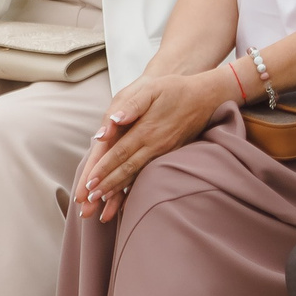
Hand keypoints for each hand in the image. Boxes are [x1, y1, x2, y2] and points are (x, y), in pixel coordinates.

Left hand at [75, 71, 232, 220]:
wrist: (206, 96)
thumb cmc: (175, 89)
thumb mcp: (151, 89)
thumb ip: (131, 104)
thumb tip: (114, 121)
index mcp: (145, 129)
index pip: (119, 154)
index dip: (102, 169)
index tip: (88, 184)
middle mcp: (154, 145)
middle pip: (126, 170)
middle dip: (106, 187)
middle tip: (89, 203)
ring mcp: (163, 151)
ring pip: (137, 175)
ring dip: (118, 191)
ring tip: (103, 207)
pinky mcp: (169, 154)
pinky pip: (148, 174)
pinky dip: (136, 188)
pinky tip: (127, 198)